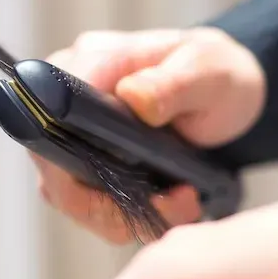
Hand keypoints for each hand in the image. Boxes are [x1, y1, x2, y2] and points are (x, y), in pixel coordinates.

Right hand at [34, 27, 266, 243]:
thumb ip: (171, 84)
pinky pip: (86, 203)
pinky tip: (166, 207)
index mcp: (91, 62)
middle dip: (109, 205)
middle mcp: (66, 98)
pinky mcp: (83, 164)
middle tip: (178, 203)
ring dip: (122, 216)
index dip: (88, 164)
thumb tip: (132, 98)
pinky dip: (125, 216)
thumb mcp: (206, 72)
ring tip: (181, 204)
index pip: (55, 117)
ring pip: (68, 195)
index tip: (144, 188)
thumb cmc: (213, 75)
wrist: (222, 96)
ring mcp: (70, 134)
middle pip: (55, 167)